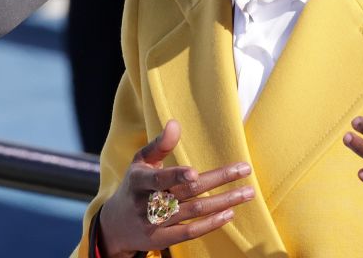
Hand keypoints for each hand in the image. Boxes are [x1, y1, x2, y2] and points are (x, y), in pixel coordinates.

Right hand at [98, 120, 255, 256]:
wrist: (115, 225)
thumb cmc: (134, 186)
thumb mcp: (140, 162)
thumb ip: (159, 144)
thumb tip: (175, 123)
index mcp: (139, 181)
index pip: (159, 179)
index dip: (176, 176)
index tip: (194, 172)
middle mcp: (147, 203)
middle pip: (187, 192)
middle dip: (218, 180)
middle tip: (245, 170)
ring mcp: (155, 224)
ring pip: (194, 212)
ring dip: (223, 202)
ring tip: (247, 192)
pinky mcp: (162, 240)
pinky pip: (190, 233)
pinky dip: (210, 223)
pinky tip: (229, 213)